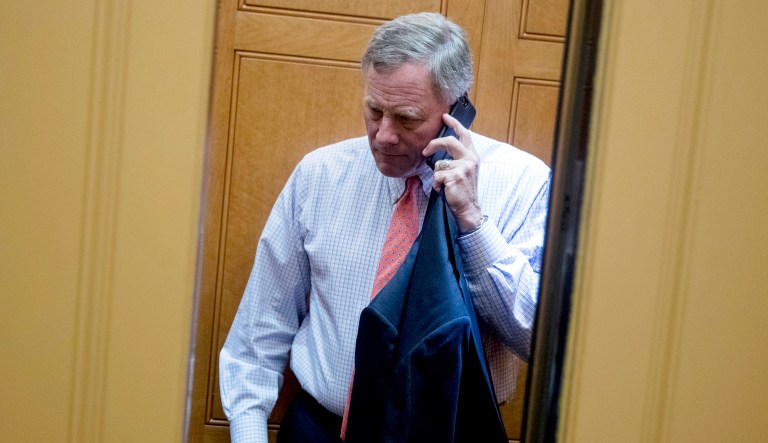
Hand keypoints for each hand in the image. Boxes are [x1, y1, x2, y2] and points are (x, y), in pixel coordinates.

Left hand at [422, 113, 482, 232]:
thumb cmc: (463, 191)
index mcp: (472, 156)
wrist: (468, 210)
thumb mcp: (464, 171)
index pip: (464, 135)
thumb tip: (441, 149)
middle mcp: (470, 159)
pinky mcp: (455, 176)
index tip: (445, 117)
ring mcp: (463, 167)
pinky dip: (436, 185)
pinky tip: (444, 191)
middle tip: (425, 151)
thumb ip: (457, 159)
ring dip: (437, 176)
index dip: (454, 124)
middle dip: (434, 144)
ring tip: (444, 186)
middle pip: (449, 141)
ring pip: (439, 164)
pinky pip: (436, 176)